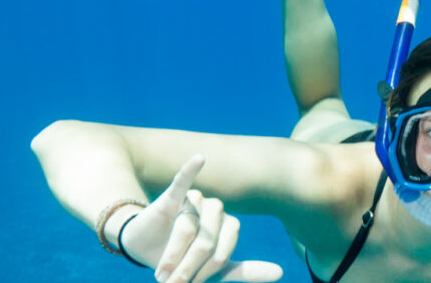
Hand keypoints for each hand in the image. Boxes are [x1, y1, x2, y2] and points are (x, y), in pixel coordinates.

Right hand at [118, 155, 282, 282]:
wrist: (149, 252)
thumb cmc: (186, 260)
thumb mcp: (218, 272)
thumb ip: (247, 271)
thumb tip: (281, 273)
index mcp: (229, 225)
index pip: (223, 251)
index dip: (206, 271)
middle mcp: (215, 210)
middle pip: (206, 242)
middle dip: (188, 267)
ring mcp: (195, 202)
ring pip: (187, 228)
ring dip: (173, 253)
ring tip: (162, 273)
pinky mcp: (172, 196)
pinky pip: (183, 181)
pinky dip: (189, 170)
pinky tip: (199, 159)